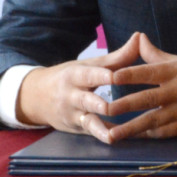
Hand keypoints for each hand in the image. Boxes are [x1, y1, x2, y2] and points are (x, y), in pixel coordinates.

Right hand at [15, 32, 143, 141]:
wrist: (36, 97)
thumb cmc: (72, 77)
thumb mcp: (90, 64)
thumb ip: (118, 56)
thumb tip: (140, 36)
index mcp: (75, 76)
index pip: (89, 75)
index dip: (102, 76)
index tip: (116, 76)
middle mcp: (71, 96)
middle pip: (86, 100)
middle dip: (99, 104)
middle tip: (112, 107)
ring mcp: (72, 114)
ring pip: (87, 122)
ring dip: (100, 128)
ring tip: (114, 135)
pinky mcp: (76, 128)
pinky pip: (91, 133)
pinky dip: (104, 136)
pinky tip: (118, 140)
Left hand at [103, 34, 176, 140]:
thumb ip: (157, 55)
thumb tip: (138, 39)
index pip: (148, 72)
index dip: (128, 75)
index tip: (109, 77)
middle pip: (146, 98)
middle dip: (123, 104)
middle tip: (101, 108)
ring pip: (151, 120)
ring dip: (129, 128)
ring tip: (109, 134)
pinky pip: (161, 132)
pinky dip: (144, 135)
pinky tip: (129, 138)